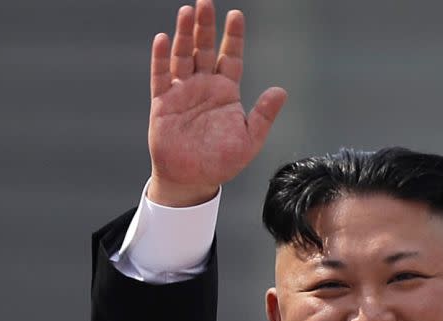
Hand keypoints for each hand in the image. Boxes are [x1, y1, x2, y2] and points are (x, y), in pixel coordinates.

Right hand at [147, 0, 287, 206]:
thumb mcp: (249, 141)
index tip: (236, 15)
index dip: (234, 36)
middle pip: (206, 48)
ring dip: (184, 34)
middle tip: (206, 2)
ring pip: (183, 56)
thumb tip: (281, 91)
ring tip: (187, 12)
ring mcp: (182, 92)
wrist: (192, 180)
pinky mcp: (163, 102)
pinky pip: (160, 76)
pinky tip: (163, 39)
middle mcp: (204, 86)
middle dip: (206, 26)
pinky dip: (161, 58)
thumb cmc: (221, 162)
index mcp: (226, 92)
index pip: (231, 57)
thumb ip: (262, 115)